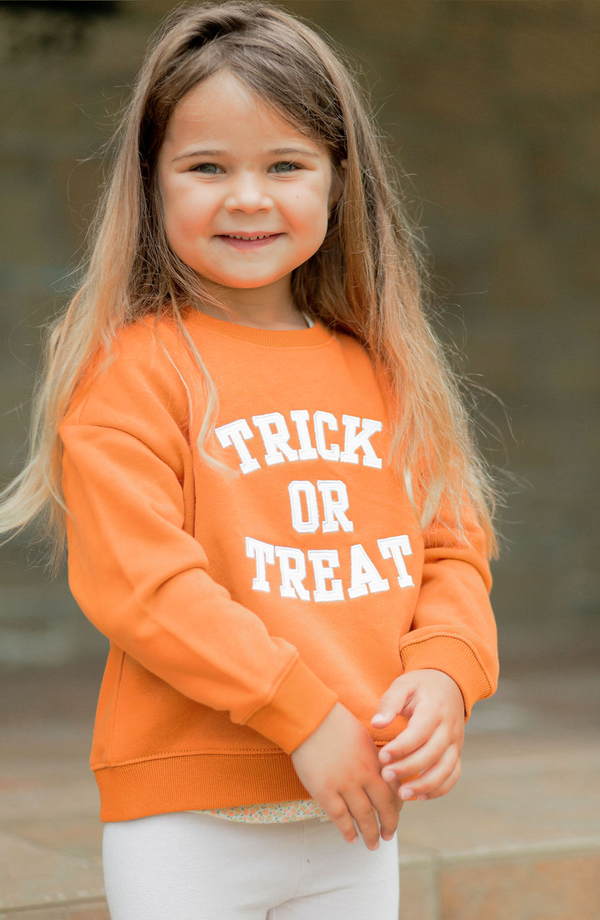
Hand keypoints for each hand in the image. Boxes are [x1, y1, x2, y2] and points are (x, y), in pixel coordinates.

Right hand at [290, 702, 402, 849]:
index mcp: (375, 760)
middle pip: (384, 807)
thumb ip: (372, 758)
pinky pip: (339, 817)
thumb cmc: (335, 722)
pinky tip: (351, 838)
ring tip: (373, 844)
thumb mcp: (363, 737)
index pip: (394, 789)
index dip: (397, 805)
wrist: (309, 717)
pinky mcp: (324, 791)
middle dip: (389, 824)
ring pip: (364, 816)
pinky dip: (347, 830)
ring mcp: (344, 784)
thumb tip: (380, 774)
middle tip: (388, 835)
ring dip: (370, 833)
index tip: (395, 812)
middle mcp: (364, 775)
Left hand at [371, 669, 464, 801]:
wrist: (449, 684)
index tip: (381, 756)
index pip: (419, 733)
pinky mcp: (457, 752)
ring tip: (401, 794)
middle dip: (408, 768)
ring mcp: (456, 743)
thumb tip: (376, 723)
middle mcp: (449, 728)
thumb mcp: (404, 684)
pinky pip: (453, 775)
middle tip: (385, 776)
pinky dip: (439, 789)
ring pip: (445, 770)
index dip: (401, 748)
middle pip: (432, 755)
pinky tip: (419, 797)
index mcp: (435, 710)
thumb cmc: (421, 685)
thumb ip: (389, 702)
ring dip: (424, 785)